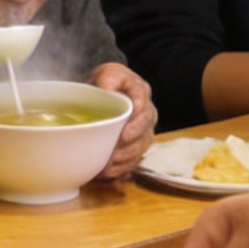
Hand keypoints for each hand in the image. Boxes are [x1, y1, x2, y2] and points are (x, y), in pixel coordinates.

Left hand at [88, 63, 156, 179]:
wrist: (101, 91)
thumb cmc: (104, 82)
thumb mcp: (106, 73)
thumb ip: (109, 77)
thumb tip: (107, 87)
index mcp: (141, 93)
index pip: (143, 109)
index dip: (135, 125)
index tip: (123, 135)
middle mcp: (147, 113)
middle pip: (143, 134)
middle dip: (128, 148)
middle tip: (112, 156)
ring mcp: (143, 130)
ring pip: (140, 150)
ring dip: (124, 161)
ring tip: (107, 169)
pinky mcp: (136, 145)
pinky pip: (134, 160)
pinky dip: (121, 170)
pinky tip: (107, 175)